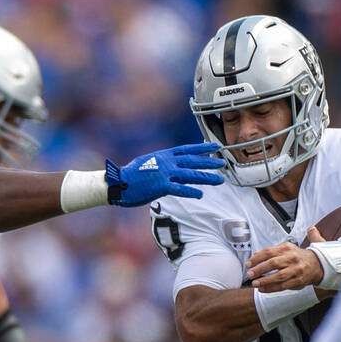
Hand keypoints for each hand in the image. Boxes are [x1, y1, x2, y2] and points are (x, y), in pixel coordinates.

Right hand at [106, 143, 223, 206]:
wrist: (117, 183)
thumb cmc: (130, 175)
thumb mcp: (148, 163)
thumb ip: (161, 163)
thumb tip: (171, 165)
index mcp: (163, 155)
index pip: (187, 149)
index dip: (202, 148)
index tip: (215, 147)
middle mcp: (166, 162)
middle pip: (192, 160)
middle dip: (209, 161)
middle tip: (223, 162)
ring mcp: (163, 173)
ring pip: (190, 174)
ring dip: (206, 177)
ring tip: (219, 179)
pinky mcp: (160, 186)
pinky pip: (179, 189)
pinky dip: (190, 191)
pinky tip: (200, 194)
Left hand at [247, 239, 324, 292]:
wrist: (318, 264)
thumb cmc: (298, 256)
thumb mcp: (286, 248)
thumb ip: (271, 251)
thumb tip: (255, 254)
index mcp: (286, 248)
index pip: (268, 252)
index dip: (256, 258)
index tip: (248, 264)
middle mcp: (292, 258)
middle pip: (273, 263)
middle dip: (259, 269)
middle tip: (249, 274)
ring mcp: (296, 270)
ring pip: (278, 276)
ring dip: (265, 280)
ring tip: (255, 283)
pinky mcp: (298, 280)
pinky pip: (283, 286)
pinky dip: (271, 288)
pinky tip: (262, 289)